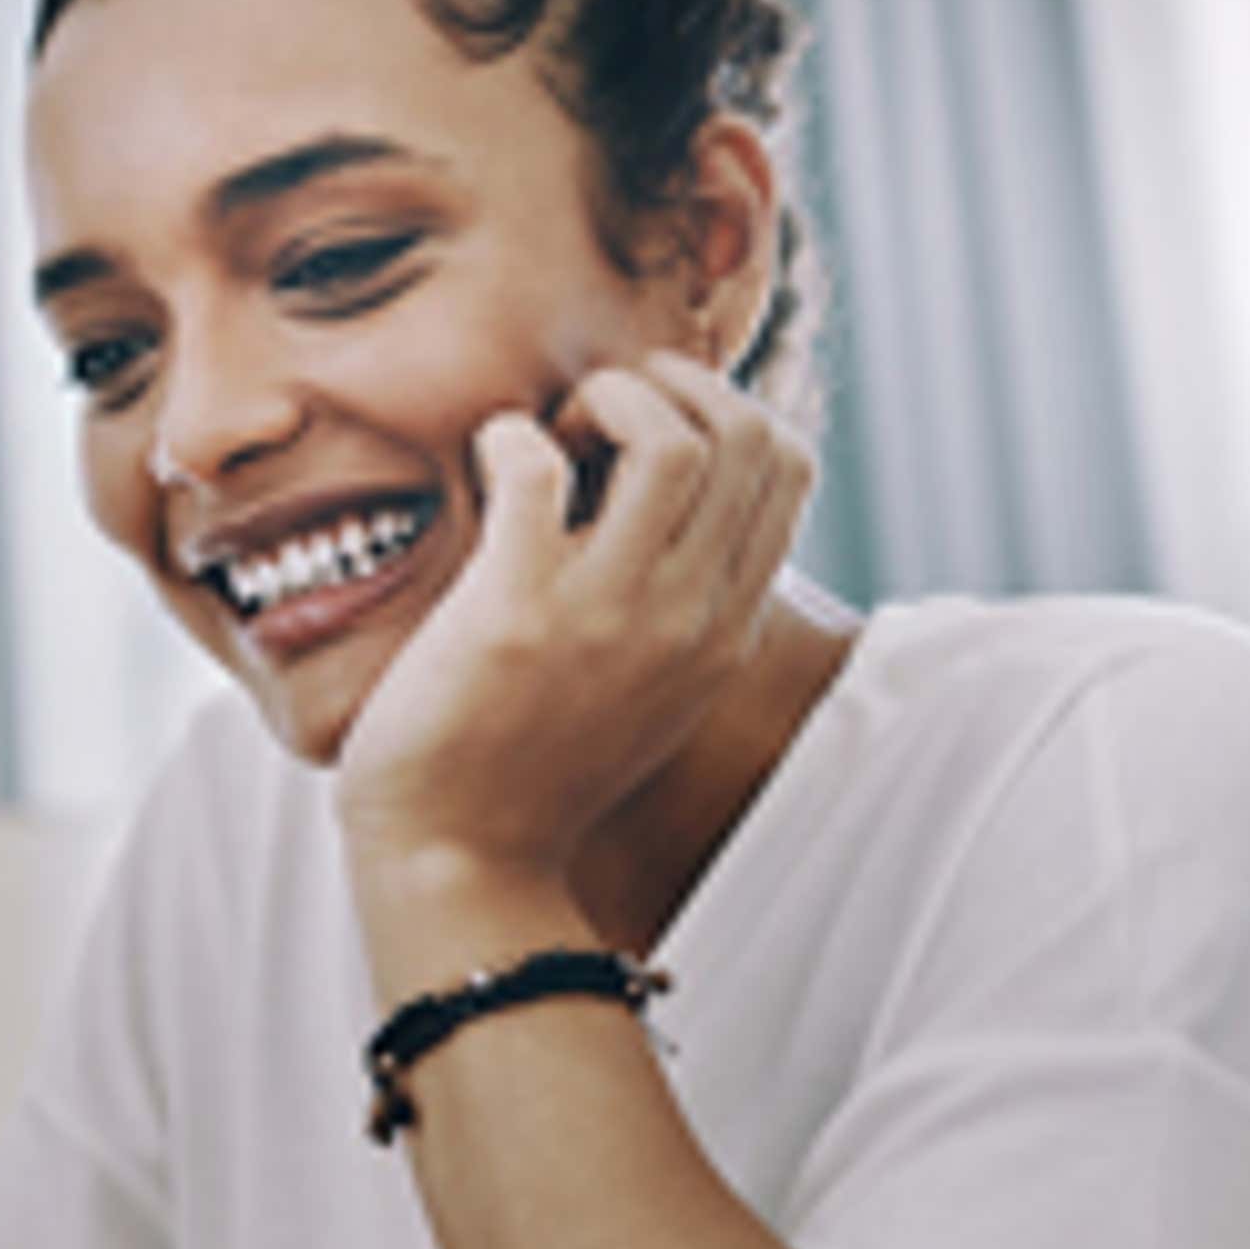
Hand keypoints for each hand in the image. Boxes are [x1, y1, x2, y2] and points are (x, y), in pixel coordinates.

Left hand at [330, 350, 814, 887]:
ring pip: (670, 438)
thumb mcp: (651, 687)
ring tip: (552, 441)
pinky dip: (510, 438)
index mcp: (725, 626)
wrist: (460, 860)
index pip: (789, 464)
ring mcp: (608, 613)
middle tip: (592, 427)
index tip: (645, 438)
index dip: (720, 409)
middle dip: (667, 388)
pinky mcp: (516, 610)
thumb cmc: (532, 764)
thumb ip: (683, 606)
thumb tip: (675, 497)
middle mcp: (688, 615)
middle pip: (746, 433)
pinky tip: (489, 463)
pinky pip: (536, 467)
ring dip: (606, 401)